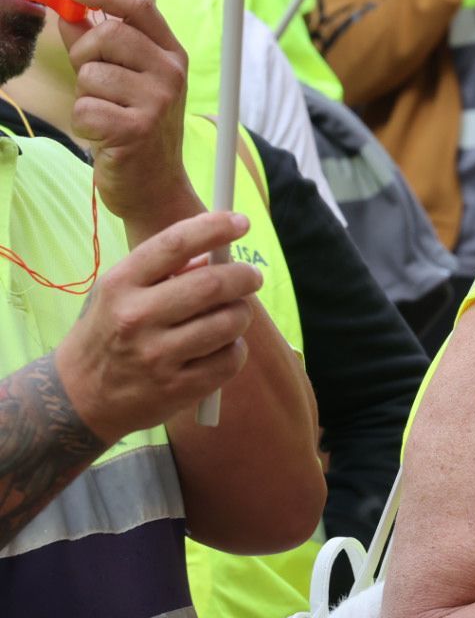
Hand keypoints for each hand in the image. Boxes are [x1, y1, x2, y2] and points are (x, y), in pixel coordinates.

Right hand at [54, 211, 261, 444]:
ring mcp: (157, 355)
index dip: (214, 228)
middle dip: (244, 276)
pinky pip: (231, 359)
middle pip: (213, 284)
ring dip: (241, 314)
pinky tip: (221, 348)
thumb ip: (164, 271)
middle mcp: (136, 317)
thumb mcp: (119, 293)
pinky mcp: (178, 388)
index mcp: (120, 284)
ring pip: (230, 322)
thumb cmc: (108, 333)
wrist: (79, 396)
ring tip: (232, 315)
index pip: (174, 244)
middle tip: (252, 277)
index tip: (240, 221)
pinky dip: (236, 349)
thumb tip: (216, 252)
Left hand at [60, 0, 195, 226]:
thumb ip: (98, 44)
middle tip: (93, 83)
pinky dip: (84, 124)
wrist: (156, 186)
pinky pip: (85, 109)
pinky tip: (104, 136)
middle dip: (84, 56)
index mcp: (171, 56)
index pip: (139, 7)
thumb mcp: (127, 80)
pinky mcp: (137, 130)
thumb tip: (67, 10)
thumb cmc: (137, 128)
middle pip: (107, 36)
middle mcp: (171, 75)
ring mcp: (158, 103)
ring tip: (106, 115)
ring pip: (90, 75)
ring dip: (85, 97)